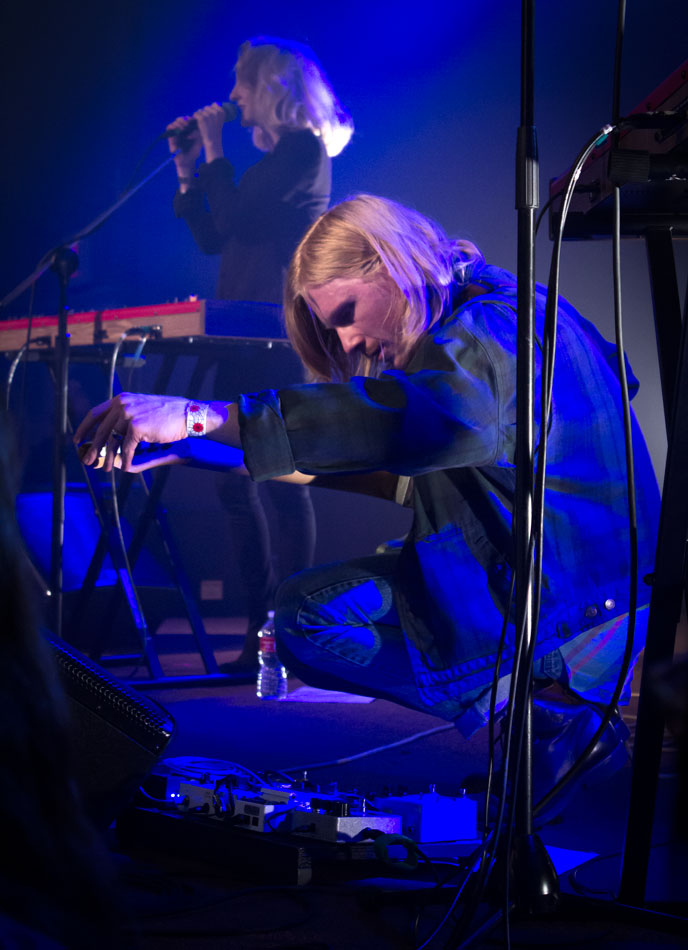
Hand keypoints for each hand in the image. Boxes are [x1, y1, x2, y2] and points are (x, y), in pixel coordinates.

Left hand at [73, 393, 188, 472]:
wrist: (187, 414)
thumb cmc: (168, 414)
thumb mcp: (143, 410)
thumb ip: (126, 420)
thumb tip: (110, 441)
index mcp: (121, 399)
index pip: (95, 413)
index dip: (84, 428)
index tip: (78, 439)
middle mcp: (122, 405)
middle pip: (100, 429)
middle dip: (93, 447)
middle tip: (87, 459)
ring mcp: (129, 415)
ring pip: (111, 441)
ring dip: (107, 457)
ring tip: (104, 468)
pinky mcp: (137, 427)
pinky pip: (127, 448)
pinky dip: (126, 460)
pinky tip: (126, 467)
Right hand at [166, 115, 201, 172]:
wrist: (188, 162)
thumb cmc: (194, 152)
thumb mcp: (199, 142)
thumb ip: (198, 133)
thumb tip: (196, 125)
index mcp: (189, 130)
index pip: (188, 120)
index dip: (190, 119)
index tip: (193, 121)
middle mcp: (182, 131)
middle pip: (180, 119)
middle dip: (184, 120)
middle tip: (188, 124)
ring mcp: (176, 134)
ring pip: (175, 122)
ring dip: (179, 123)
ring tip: (184, 128)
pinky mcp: (171, 137)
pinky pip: (169, 127)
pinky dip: (173, 127)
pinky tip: (179, 130)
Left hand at [193, 103, 225, 161]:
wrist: (212, 142)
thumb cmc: (215, 132)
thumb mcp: (219, 121)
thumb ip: (218, 111)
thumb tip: (215, 103)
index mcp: (222, 112)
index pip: (214, 104)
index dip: (211, 111)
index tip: (212, 120)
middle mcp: (215, 112)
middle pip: (206, 107)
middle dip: (205, 114)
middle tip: (207, 123)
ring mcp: (208, 115)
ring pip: (200, 111)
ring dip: (200, 117)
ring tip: (204, 125)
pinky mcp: (202, 117)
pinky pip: (196, 114)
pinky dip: (196, 119)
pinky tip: (199, 124)